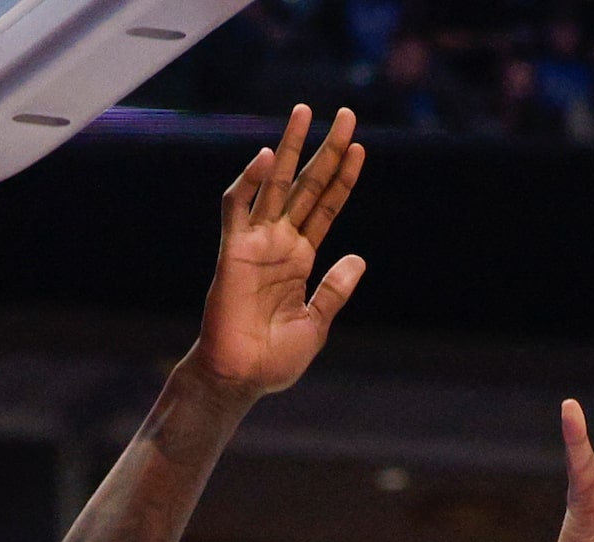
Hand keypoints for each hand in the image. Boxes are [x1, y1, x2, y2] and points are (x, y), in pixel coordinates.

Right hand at [193, 105, 365, 399]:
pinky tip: (265, 158)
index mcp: (300, 259)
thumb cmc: (274, 359)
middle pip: (306, 186)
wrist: (241, 377)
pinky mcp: (232, 250)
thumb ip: (334, 291)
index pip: (325, 208)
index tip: (360, 150)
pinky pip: (237, 208)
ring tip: (304, 113)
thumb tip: (358, 259)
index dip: (342, 179)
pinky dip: (248, 182)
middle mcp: (279, 243)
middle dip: (325, 150)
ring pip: (274, 184)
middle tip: (346, 115)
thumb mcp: (316, 324)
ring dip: (288, 148)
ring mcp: (256, 243)